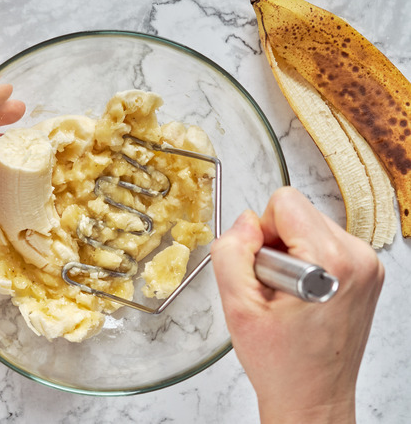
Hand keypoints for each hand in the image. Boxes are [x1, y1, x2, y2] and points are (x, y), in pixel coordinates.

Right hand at [210, 187, 383, 422]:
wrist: (313, 397)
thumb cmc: (282, 363)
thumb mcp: (237, 306)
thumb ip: (231, 252)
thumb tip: (244, 221)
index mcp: (332, 261)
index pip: (285, 202)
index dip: (260, 234)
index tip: (263, 271)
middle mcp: (359, 257)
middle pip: (298, 212)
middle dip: (275, 244)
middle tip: (273, 290)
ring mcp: (368, 265)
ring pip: (309, 227)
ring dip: (290, 254)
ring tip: (287, 298)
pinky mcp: (367, 272)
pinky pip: (323, 243)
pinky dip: (305, 263)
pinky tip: (301, 298)